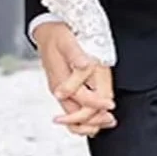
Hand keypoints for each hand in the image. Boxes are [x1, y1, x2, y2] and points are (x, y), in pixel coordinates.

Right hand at [33, 20, 116, 135]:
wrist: (45, 33)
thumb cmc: (56, 35)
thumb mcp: (66, 40)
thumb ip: (75, 54)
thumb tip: (85, 65)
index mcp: (60, 79)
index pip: (80, 99)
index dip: (97, 104)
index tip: (110, 105)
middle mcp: (59, 89)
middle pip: (75, 115)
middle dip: (94, 120)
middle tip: (111, 120)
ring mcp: (60, 91)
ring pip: (73, 116)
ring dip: (90, 122)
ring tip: (107, 121)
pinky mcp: (63, 90)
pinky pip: (72, 110)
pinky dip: (84, 118)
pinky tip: (96, 115)